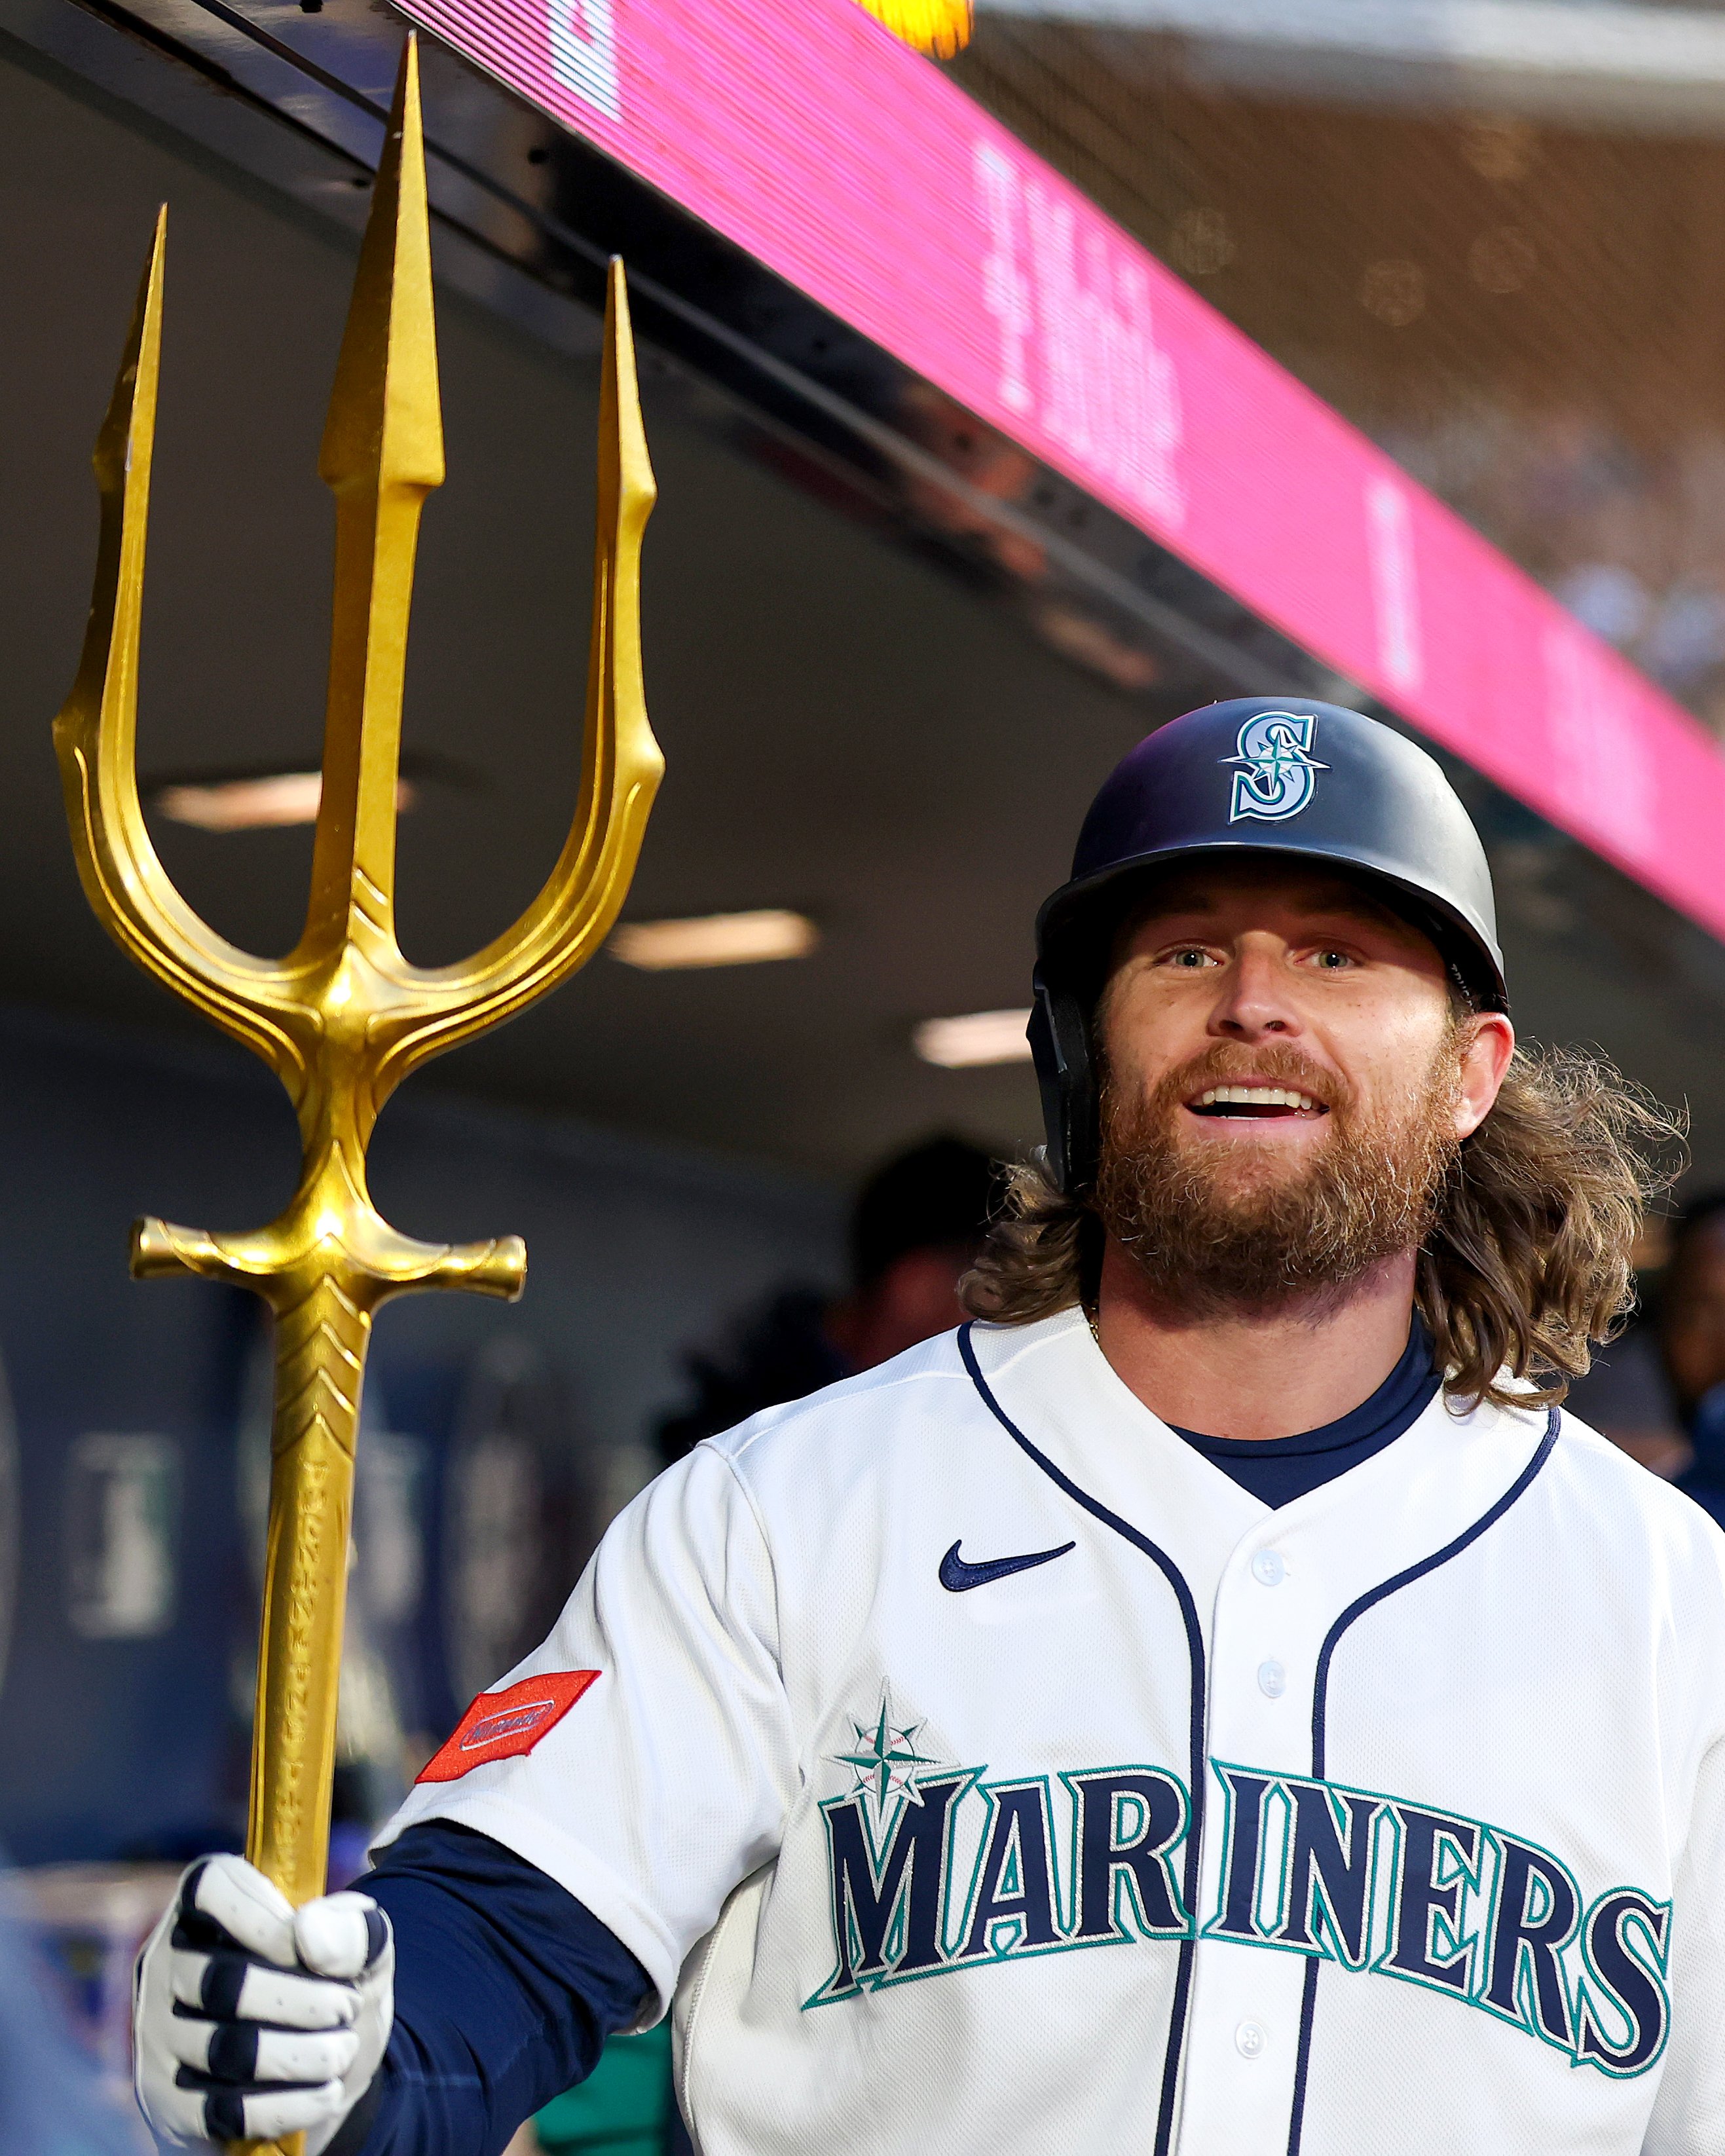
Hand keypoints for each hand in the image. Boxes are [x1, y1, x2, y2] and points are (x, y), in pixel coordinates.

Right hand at [133, 1853, 392, 2151]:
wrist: (322, 2069)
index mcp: (207, 1909)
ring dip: (298, 2054)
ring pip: (222, 2049)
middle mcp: (167, 1967)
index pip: (209, 1887)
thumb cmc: (333, 1987)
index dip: (262, 1916)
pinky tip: (326, 2093)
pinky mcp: (170, 2104)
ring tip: (341, 2051)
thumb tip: (309, 1933)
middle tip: (347, 2007)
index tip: (310, 1948)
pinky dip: (285, 2105)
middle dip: (300, 1998)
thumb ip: (354, 1929)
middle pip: (220, 1981)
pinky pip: (220, 2110)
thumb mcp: (363, 1950)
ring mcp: (161, 2038)